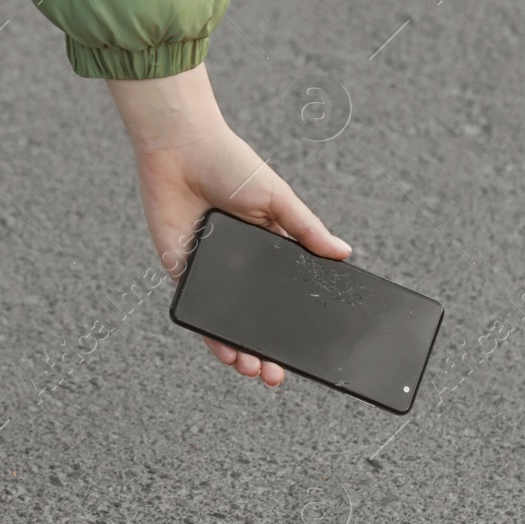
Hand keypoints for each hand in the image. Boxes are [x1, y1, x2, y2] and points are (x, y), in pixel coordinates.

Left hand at [106, 65, 351, 386]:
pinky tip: (225, 351)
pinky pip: (196, 311)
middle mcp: (238, 266)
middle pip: (254, 317)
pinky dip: (209, 333)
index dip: (294, 323)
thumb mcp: (277, 198)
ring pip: (225, 322)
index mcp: (266, 247)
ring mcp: (209, 272)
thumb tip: (344, 255)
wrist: (181, 148)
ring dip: (238, 350)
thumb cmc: (230, 164)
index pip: (283, 294)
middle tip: (278, 375)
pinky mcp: (181, 272)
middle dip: (266, 349)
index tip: (310, 350)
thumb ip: (306, 229)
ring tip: (254, 370)